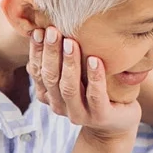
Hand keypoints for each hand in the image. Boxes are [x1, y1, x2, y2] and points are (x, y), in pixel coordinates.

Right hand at [28, 27, 143, 145]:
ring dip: (69, 63)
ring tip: (71, 42)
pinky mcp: (100, 117)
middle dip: (50, 53)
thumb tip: (47, 28)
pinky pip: (95, 96)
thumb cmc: (94, 91)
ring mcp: (79, 114)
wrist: (116, 123)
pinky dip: (94, 77)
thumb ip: (62, 61)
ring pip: (68, 88)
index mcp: (49, 95)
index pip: (37, 72)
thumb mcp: (75, 76)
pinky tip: (94, 60)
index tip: (39, 31)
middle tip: (53, 30)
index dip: (36, 52)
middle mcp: (60, 106)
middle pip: (50, 78)